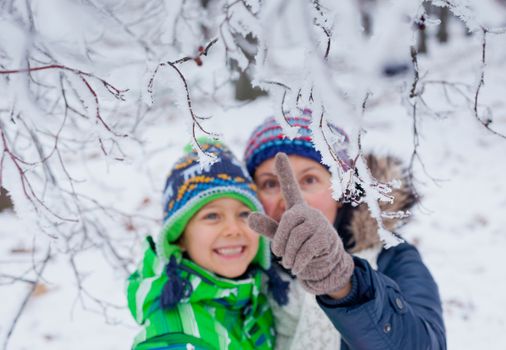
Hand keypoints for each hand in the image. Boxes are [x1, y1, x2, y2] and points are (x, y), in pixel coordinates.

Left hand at [248, 153, 353, 295]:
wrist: (326, 265)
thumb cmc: (301, 248)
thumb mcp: (282, 238)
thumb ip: (267, 227)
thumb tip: (249, 216)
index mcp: (297, 210)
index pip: (290, 188)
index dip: (285, 172)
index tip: (279, 153)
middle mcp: (309, 213)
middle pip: (287, 223)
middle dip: (281, 243)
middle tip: (281, 256)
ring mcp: (319, 224)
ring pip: (295, 238)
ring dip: (289, 256)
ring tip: (290, 264)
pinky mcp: (326, 238)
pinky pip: (306, 249)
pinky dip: (298, 262)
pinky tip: (297, 268)